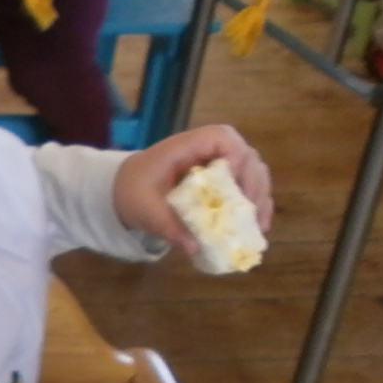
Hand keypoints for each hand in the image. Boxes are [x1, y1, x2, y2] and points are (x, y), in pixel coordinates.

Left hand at [112, 123, 273, 255]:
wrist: (122, 190)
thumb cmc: (132, 191)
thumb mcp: (144, 209)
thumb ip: (167, 225)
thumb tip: (193, 246)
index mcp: (186, 147)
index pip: (221, 136)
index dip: (235, 153)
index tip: (234, 178)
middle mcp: (207, 152)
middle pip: (245, 155)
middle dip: (254, 182)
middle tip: (251, 211)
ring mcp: (217, 166)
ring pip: (252, 171)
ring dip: (260, 196)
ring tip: (259, 225)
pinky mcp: (221, 182)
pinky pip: (246, 187)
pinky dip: (255, 204)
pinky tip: (258, 226)